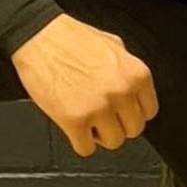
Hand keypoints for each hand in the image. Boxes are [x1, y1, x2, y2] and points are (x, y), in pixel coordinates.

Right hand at [10, 13, 157, 157]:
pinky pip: (86, 149)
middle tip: (103, 117)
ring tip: (87, 120)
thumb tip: (133, 88)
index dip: (132, 113)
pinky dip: (80, 142)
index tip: (122, 112)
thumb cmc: (70, 38)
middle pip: (133, 130)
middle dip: (118, 125)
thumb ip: (127, 69)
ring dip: (100, 135)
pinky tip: (74, 127)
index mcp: (136, 74)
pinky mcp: (74, 121)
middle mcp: (122, 92)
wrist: (38, 37)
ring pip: (113, 142)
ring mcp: (99, 108)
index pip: (149, 111)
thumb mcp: (113, 44)